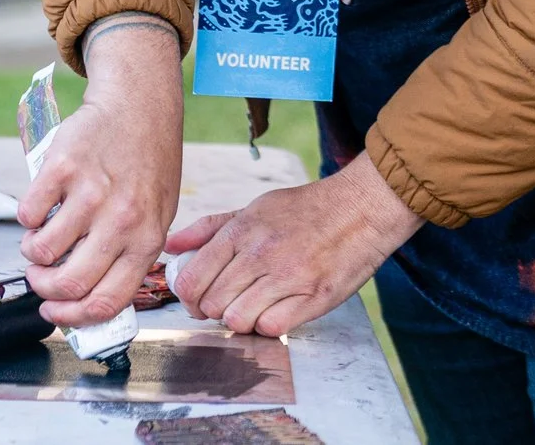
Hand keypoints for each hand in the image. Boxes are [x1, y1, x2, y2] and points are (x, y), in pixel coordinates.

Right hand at [17, 15, 183, 327]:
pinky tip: (42, 206)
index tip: (53, 313)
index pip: (106, 302)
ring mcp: (92, 194)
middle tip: (39, 277)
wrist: (139, 107)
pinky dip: (27, 218)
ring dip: (31, 252)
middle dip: (44, 288)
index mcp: (147, 239)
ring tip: (41, 237)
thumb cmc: (148, 166)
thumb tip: (90, 302)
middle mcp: (122, 220)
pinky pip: (28, 214)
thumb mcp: (156, 215)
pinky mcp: (63, 168)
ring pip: (40, 251)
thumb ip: (130, 256)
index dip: (71, 317)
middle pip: (68, 283)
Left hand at [165, 152, 422, 337]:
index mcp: (243, 230)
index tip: (199, 298)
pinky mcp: (313, 297)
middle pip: (212, 304)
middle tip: (231, 301)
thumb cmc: (308, 209)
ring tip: (256, 305)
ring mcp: (288, 277)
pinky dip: (270, 324)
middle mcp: (261, 253)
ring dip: (242, 318)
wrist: (362, 207)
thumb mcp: (256, 207)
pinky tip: (278, 309)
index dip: (189, 297)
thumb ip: (210, 228)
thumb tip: (171, 246)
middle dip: (215, 309)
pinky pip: (271, 327)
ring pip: (237, 320)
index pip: (192, 279)